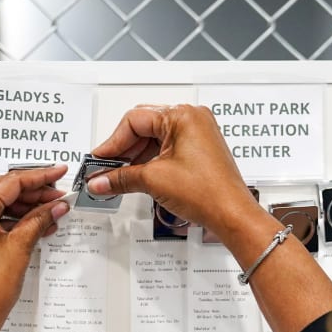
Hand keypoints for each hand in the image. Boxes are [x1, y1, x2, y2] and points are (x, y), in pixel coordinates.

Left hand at [0, 165, 69, 331]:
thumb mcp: (20, 248)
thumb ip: (39, 219)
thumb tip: (56, 205)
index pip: (10, 182)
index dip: (39, 177)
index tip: (58, 173)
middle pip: (3, 190)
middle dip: (34, 192)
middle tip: (59, 194)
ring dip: (25, 206)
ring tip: (52, 210)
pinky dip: (14, 218)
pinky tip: (36, 222)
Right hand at [88, 104, 262, 235]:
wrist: (232, 215)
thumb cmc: (209, 193)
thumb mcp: (154, 181)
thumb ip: (122, 178)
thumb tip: (101, 180)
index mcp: (182, 116)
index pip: (134, 120)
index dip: (113, 142)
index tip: (100, 159)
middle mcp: (192, 119)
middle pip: (143, 127)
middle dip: (123, 150)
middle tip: (106, 168)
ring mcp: (197, 134)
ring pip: (154, 139)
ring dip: (135, 158)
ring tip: (119, 177)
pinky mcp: (199, 150)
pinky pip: (167, 149)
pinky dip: (150, 162)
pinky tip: (138, 176)